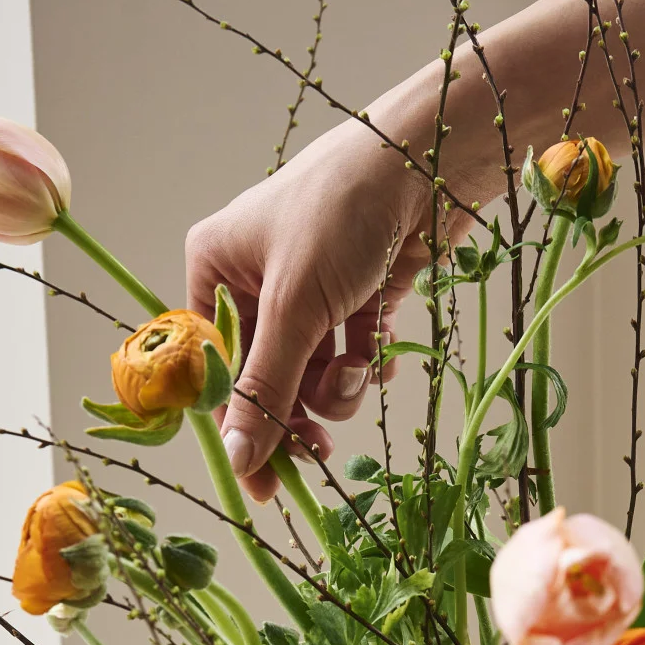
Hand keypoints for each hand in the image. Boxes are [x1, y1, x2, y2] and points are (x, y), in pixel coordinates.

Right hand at [185, 86, 488, 501]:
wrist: (429, 163)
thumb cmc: (343, 211)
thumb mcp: (295, 305)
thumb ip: (266, 387)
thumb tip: (236, 458)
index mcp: (216, 268)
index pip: (214, 368)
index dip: (238, 424)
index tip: (263, 481)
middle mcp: (256, 279)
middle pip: (267, 379)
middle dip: (297, 410)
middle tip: (319, 455)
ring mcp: (309, 290)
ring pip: (313, 374)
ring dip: (339, 386)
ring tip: (360, 368)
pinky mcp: (357, 297)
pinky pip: (351, 356)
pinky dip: (367, 362)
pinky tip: (382, 349)